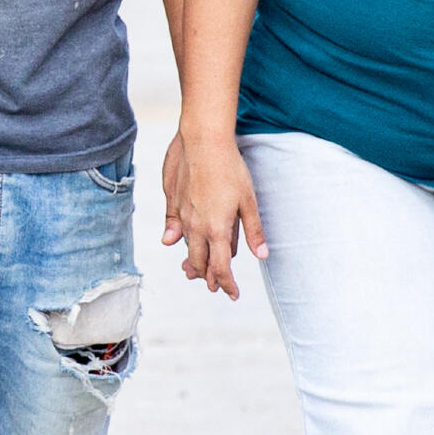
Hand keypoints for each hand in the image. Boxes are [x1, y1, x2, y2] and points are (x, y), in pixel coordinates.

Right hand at [164, 130, 265, 299]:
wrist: (202, 140)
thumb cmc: (230, 168)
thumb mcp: (248, 201)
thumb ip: (252, 230)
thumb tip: (261, 255)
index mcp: (217, 229)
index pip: (220, 269)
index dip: (227, 285)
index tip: (233, 294)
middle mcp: (196, 226)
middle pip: (199, 263)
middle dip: (208, 277)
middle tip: (215, 286)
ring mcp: (181, 214)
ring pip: (185, 247)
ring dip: (192, 261)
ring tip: (195, 270)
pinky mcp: (172, 201)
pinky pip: (174, 227)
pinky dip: (178, 238)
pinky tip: (177, 238)